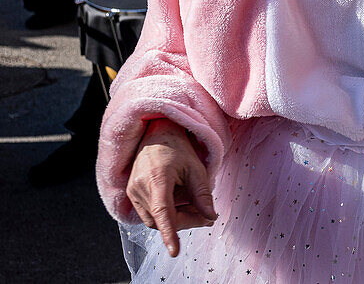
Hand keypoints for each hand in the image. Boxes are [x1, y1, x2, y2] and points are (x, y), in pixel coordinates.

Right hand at [126, 119, 216, 257]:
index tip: (174, 251)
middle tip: (208, 216)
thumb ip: (202, 194)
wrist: (156, 134)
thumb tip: (210, 217)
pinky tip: (179, 200)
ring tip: (194, 204)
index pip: (163, 212)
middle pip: (163, 219)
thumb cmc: (178, 149)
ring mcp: (132, 192)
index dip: (170, 233)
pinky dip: (166, 213)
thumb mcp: (196, 168)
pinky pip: (149, 213)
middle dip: (187, 221)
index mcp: (157, 178)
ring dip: (176, 218)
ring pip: (155, 219)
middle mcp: (139, 187)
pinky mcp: (131, 194)